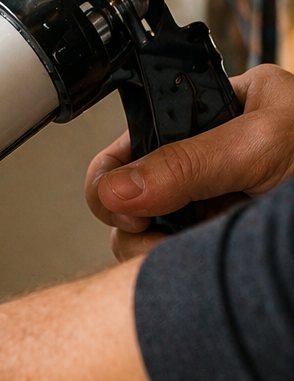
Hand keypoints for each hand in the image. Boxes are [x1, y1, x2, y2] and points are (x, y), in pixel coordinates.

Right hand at [86, 64, 293, 260]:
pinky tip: (205, 263)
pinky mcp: (218, 246)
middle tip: (153, 232)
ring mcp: (213, 206)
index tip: (119, 202)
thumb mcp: (264, 148)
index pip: (139, 135)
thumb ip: (187, 163)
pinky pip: (169, 264)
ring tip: (196, 248)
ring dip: (154, 252)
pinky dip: (176, 269)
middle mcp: (211, 161)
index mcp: (224, 111)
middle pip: (130, 194)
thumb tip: (116, 189)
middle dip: (134, 221)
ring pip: (142, 238)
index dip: (116, 172)